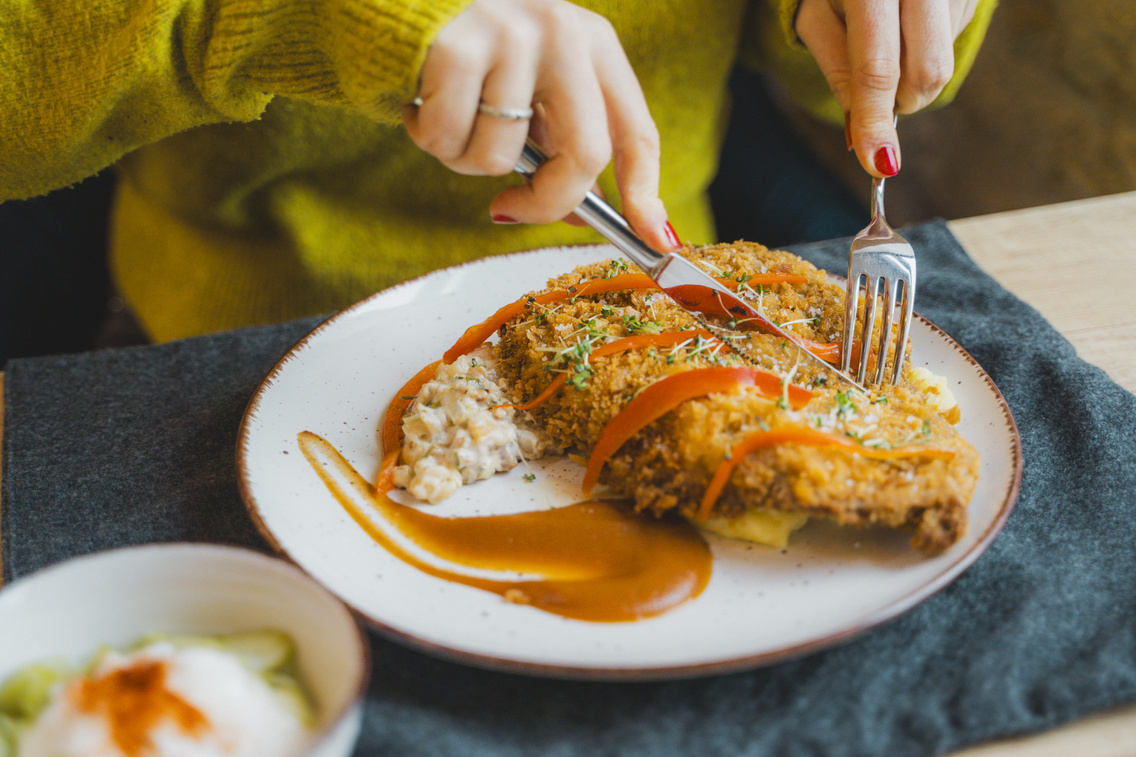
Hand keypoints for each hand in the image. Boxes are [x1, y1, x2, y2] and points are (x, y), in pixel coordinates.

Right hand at [401, 0, 677, 251]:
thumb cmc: (471, 49)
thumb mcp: (533, 86)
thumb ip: (558, 142)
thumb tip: (577, 214)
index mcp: (593, 44)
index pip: (635, 132)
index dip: (645, 195)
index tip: (653, 239)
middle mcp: (563, 33)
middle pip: (584, 155)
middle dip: (545, 202)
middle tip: (507, 209)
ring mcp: (512, 35)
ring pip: (500, 157)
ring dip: (464, 160)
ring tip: (450, 121)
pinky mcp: (457, 46)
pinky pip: (448, 139)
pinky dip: (428, 138)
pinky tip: (421, 105)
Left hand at [795, 0, 978, 176]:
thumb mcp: (815, 16)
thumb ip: (838, 73)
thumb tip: (862, 138)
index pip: (877, 67)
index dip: (877, 120)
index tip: (880, 164)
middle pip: (927, 73)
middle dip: (900, 103)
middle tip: (875, 101)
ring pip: (942, 63)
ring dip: (910, 73)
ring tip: (886, 34)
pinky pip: (953, 42)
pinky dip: (926, 49)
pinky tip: (909, 21)